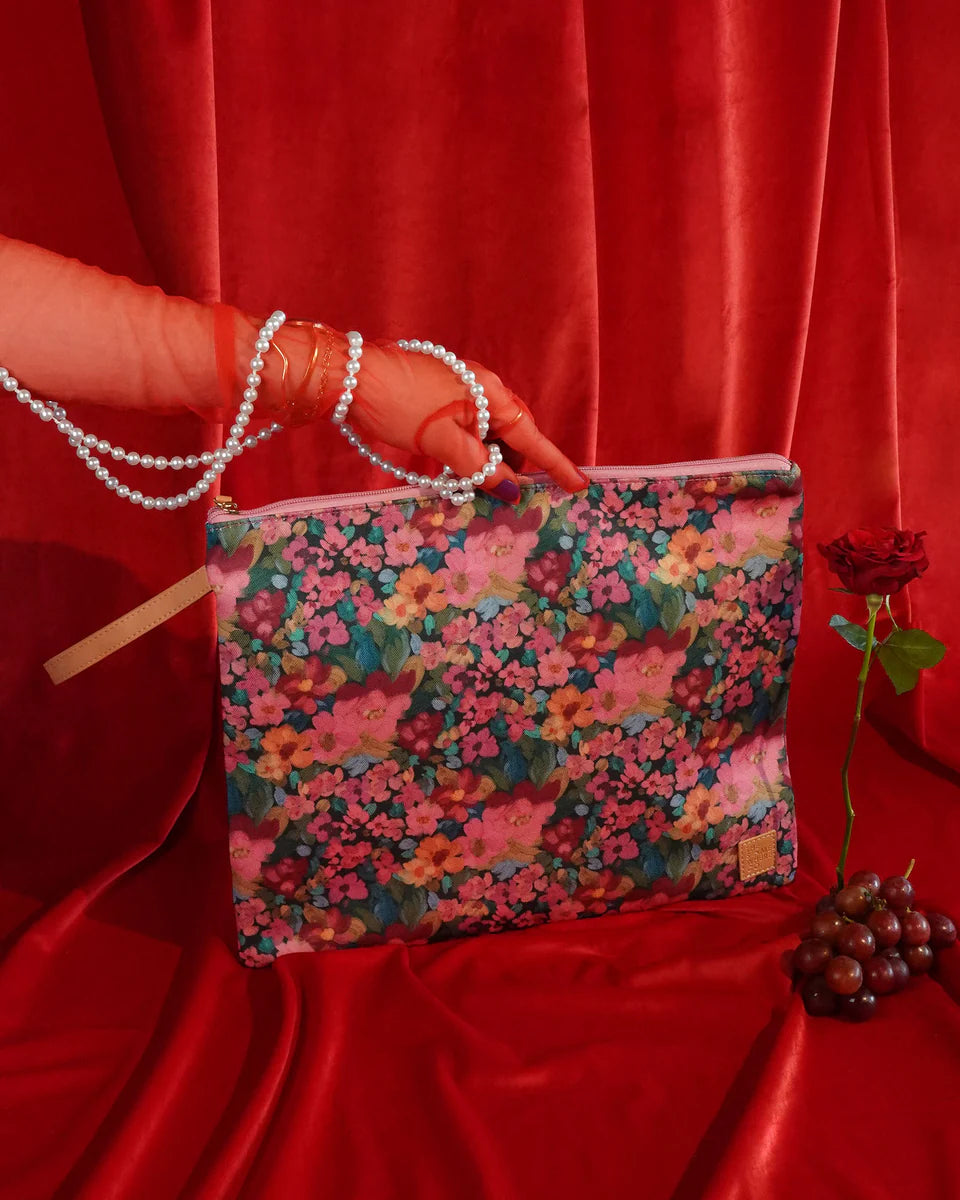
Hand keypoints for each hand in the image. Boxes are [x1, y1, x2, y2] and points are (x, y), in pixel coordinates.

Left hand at [343, 337, 587, 500]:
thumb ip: (480, 468)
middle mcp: (482, 388)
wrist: (350, 376)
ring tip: (462, 482)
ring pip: (486, 436)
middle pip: (511, 437)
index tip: (580, 485)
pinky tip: (448, 468)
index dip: (556, 465)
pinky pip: (466, 430)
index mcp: (491, 396)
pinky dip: (465, 452)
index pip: (532, 439)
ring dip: (482, 462)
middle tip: (497, 495)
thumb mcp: (443, 443)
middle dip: (509, 467)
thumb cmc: (400, 406)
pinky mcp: (439, 396)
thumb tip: (511, 489)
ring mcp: (460, 390)